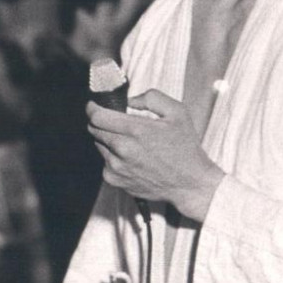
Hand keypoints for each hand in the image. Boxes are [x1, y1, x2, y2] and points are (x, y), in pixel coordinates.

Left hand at [87, 89, 224, 221]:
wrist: (189, 183)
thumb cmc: (185, 147)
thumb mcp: (177, 112)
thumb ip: (151, 98)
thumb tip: (130, 100)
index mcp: (136, 130)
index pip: (97, 116)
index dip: (92, 108)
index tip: (93, 105)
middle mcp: (122, 149)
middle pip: (94, 129)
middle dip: (100, 122)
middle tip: (113, 121)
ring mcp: (117, 167)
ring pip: (99, 145)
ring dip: (107, 140)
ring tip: (129, 142)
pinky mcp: (115, 180)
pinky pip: (104, 162)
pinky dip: (112, 157)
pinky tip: (130, 158)